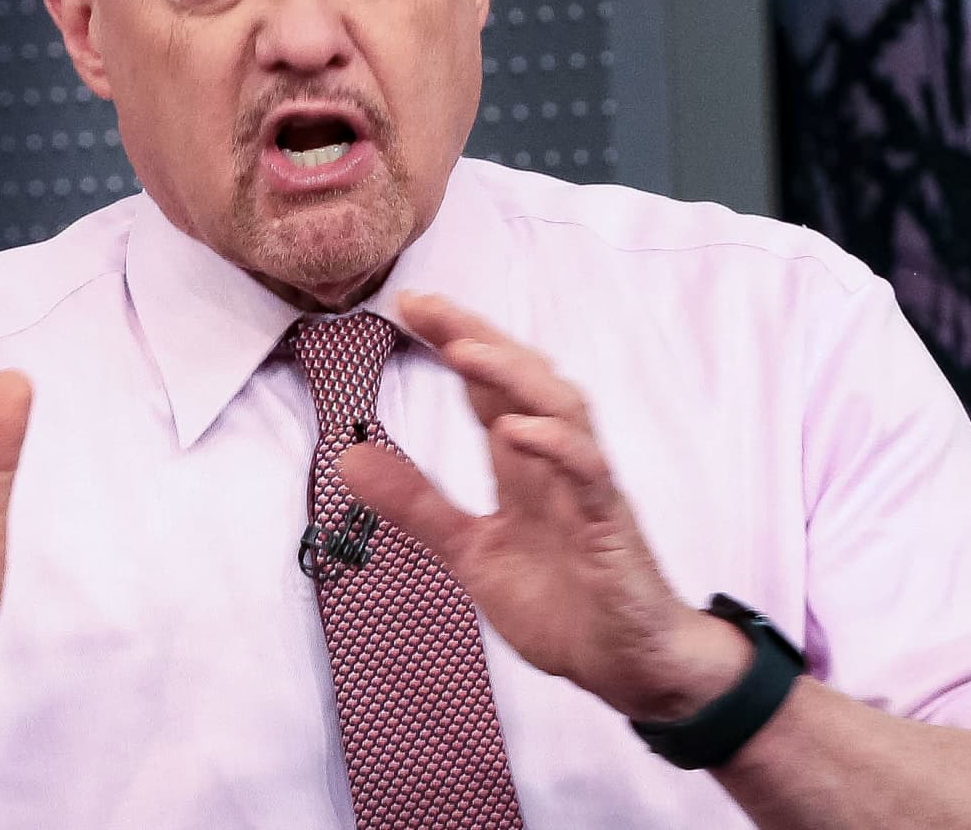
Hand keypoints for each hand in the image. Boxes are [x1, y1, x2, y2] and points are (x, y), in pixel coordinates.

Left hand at [341, 292, 749, 721]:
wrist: (623, 665)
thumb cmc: (560, 604)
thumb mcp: (470, 552)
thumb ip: (416, 505)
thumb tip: (348, 459)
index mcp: (521, 465)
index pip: (486, 387)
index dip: (454, 342)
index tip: (408, 305)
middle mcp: (554, 462)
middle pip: (522, 378)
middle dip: (476, 337)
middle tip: (425, 304)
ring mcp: (585, 487)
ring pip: (560, 407)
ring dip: (513, 376)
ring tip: (463, 351)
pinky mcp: (609, 523)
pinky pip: (588, 471)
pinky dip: (555, 445)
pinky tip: (517, 430)